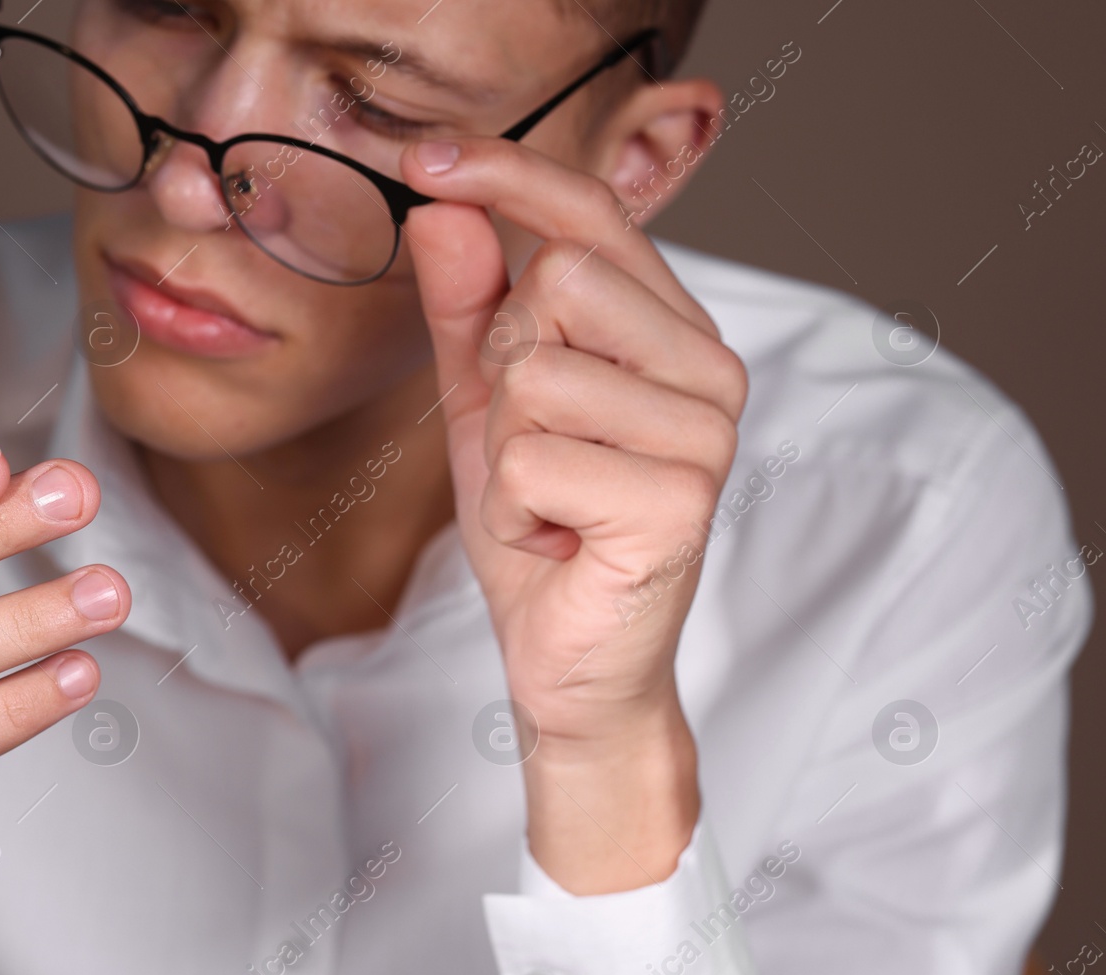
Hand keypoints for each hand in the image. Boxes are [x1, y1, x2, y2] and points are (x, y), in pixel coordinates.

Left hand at [399, 137, 746, 891]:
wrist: (570, 660)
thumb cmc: (540, 530)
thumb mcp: (484, 405)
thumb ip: (468, 309)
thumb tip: (443, 209)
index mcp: (671, 330)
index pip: (591, 216)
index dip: (507, 175)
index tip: (422, 157)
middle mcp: (710, 367)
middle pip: (555, 286)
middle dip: (504, 373)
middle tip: (529, 449)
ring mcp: (705, 433)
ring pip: (535, 376)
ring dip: (504, 453)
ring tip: (545, 501)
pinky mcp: (680, 501)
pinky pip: (531, 459)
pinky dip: (511, 510)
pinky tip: (556, 541)